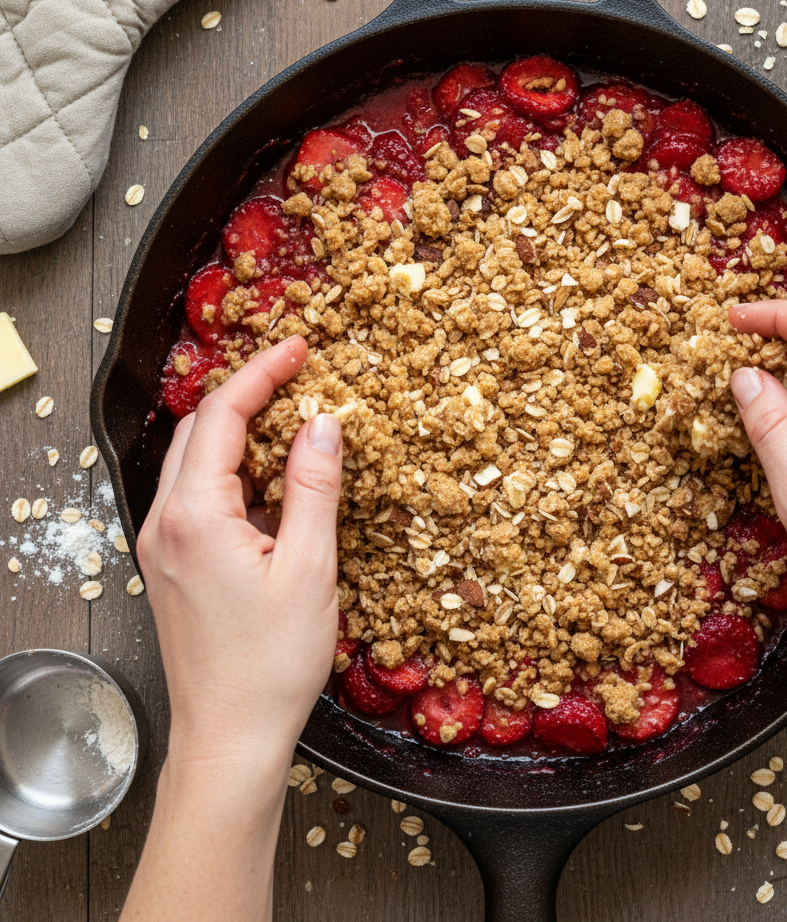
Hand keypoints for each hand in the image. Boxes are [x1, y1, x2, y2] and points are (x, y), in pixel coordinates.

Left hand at [137, 335, 342, 765]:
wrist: (229, 737)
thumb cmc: (270, 664)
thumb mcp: (309, 568)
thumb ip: (315, 487)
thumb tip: (325, 424)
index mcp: (194, 516)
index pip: (223, 416)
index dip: (262, 373)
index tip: (298, 348)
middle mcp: (165, 523)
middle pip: (201, 430)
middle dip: (247, 393)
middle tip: (298, 375)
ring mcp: (162, 545)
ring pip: (196, 462)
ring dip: (241, 433)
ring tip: (293, 421)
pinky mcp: (172, 565)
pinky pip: (198, 498)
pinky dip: (235, 473)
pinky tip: (274, 485)